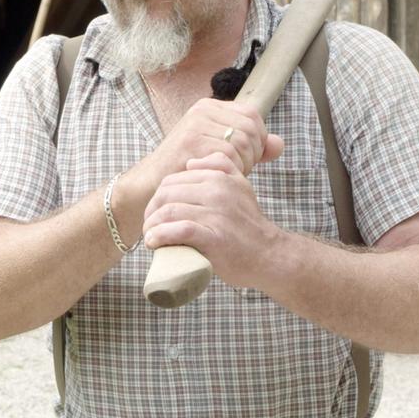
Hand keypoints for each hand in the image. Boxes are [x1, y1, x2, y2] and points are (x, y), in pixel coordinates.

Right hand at [125, 99, 283, 199]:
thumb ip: (253, 147)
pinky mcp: (191, 141)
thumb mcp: (223, 153)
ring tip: (226, 175)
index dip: (259, 139)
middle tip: (237, 171)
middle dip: (253, 155)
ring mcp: (196, 124)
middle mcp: (203, 110)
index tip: (247, 159)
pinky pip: (229, 155)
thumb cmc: (189, 170)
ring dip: (242, 165)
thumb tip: (280, 144)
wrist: (151, 185)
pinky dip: (230, 171)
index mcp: (210, 107)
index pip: (253, 115)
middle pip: (251, 129)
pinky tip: (217, 178)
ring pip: (243, 142)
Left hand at [141, 151, 284, 289]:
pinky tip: (154, 242)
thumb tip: (192, 163)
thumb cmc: (248, 225)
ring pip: (169, 211)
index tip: (155, 212)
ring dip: (152, 225)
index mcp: (219, 177)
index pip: (174, 179)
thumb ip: (221, 167)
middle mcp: (217, 191)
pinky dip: (161, 236)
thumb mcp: (241, 186)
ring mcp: (216, 214)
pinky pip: (179, 230)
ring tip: (150, 236)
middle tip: (149, 226)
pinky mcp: (214, 237)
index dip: (158, 196)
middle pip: (167, 194)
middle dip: (151, 210)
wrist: (269, 254)